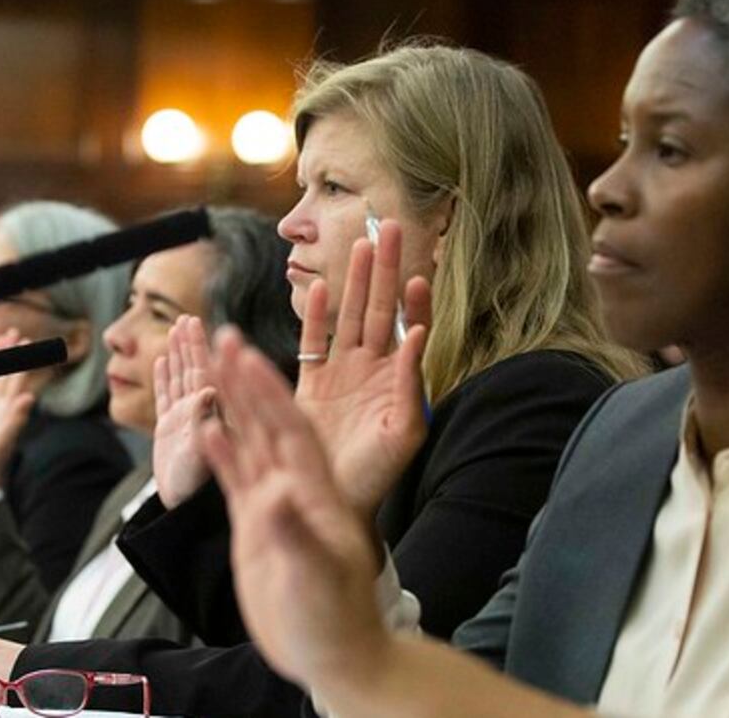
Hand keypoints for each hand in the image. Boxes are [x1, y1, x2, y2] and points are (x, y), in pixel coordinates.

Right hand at [0, 330, 36, 499]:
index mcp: (10, 411)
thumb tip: (29, 399)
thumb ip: (15, 421)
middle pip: (7, 375)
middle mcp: (2, 408)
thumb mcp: (1, 443)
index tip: (26, 342)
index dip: (21, 361)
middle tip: (14, 332)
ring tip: (2, 342)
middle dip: (11, 354)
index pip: (17, 380)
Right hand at [152, 315, 220, 508]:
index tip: (213, 329)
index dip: (215, 355)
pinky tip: (162, 359)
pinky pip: (168, 399)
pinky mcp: (173, 434)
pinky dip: (165, 379)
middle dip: (197, 346)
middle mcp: (210, 419)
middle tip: (190, 317)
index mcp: (225, 424)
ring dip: (182, 354)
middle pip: (204, 374)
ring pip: (186, 381)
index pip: (220, 382)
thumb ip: (206, 431)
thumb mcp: (205, 466)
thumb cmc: (201, 499)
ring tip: (178, 326)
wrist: (187, 522)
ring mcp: (191, 425)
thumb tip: (208, 394)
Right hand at [201, 330, 390, 688]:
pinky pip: (237, 480)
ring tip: (212, 365)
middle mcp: (297, 489)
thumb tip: (275, 494)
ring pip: (250, 442)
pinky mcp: (259, 529)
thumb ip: (295, 534)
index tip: (248, 353)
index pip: (290, 428)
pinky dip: (221, 453)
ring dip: (233, 404)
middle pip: (269, 422)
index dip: (270, 390)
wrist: (335, 654)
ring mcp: (277, 506)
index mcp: (316, 491)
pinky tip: (206, 430)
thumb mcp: (316, 576)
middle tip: (223, 336)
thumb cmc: (336, 619)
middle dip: (248, 379)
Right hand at [293, 220, 431, 522]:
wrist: (335, 503)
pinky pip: (313, 341)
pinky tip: (321, 287)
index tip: (418, 268)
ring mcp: (340, 374)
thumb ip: (411, 384)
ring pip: (349, 315)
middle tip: (390, 226)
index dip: (415, 299)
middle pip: (378, 307)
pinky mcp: (310, 385)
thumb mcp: (404, 432)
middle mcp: (370, 369)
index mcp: (397, 379)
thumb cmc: (377, 475)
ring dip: (354, 280)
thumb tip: (417, 335)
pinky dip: (315, 314)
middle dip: (384, 268)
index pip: (409, 327)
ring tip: (360, 243)